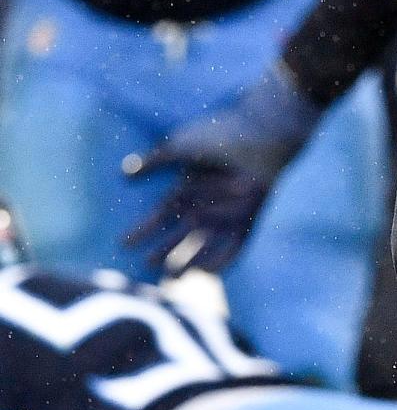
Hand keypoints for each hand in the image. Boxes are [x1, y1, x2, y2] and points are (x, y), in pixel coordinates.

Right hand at [123, 62, 320, 273]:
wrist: (259, 130)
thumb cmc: (218, 134)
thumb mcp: (181, 145)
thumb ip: (154, 159)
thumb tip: (124, 171)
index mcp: (188, 187)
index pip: (159, 215)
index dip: (141, 230)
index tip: (123, 243)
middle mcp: (206, 203)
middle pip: (179, 235)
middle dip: (162, 252)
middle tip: (146, 267)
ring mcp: (227, 213)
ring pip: (203, 245)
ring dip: (187, 262)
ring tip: (172, 278)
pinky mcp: (248, 219)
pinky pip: (234, 248)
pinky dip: (220, 261)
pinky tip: (204, 272)